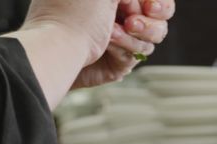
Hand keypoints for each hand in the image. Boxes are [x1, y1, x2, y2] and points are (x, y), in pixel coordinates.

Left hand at [6, 0, 175, 107]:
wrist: (56, 44)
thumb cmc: (73, 11)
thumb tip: (135, 1)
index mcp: (120, 2)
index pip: (157, 2)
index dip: (160, 3)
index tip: (149, 6)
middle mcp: (123, 20)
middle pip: (160, 21)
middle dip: (150, 21)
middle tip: (132, 20)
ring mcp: (121, 43)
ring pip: (150, 41)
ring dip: (134, 34)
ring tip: (110, 31)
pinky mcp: (116, 65)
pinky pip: (135, 56)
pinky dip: (124, 47)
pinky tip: (107, 42)